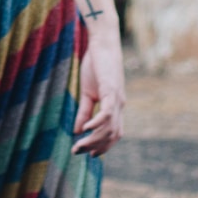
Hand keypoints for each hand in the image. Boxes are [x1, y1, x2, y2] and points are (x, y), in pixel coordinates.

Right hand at [72, 28, 124, 156]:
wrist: (102, 42)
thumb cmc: (96, 64)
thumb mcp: (88, 92)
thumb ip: (84, 111)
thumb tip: (78, 130)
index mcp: (116, 106)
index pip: (113, 133)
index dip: (104, 146)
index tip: (89, 155)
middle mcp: (120, 105)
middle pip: (112, 135)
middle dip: (96, 147)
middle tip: (78, 152)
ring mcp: (117, 98)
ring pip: (109, 127)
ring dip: (94, 139)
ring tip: (78, 145)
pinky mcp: (111, 90)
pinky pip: (107, 112)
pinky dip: (97, 123)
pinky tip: (86, 129)